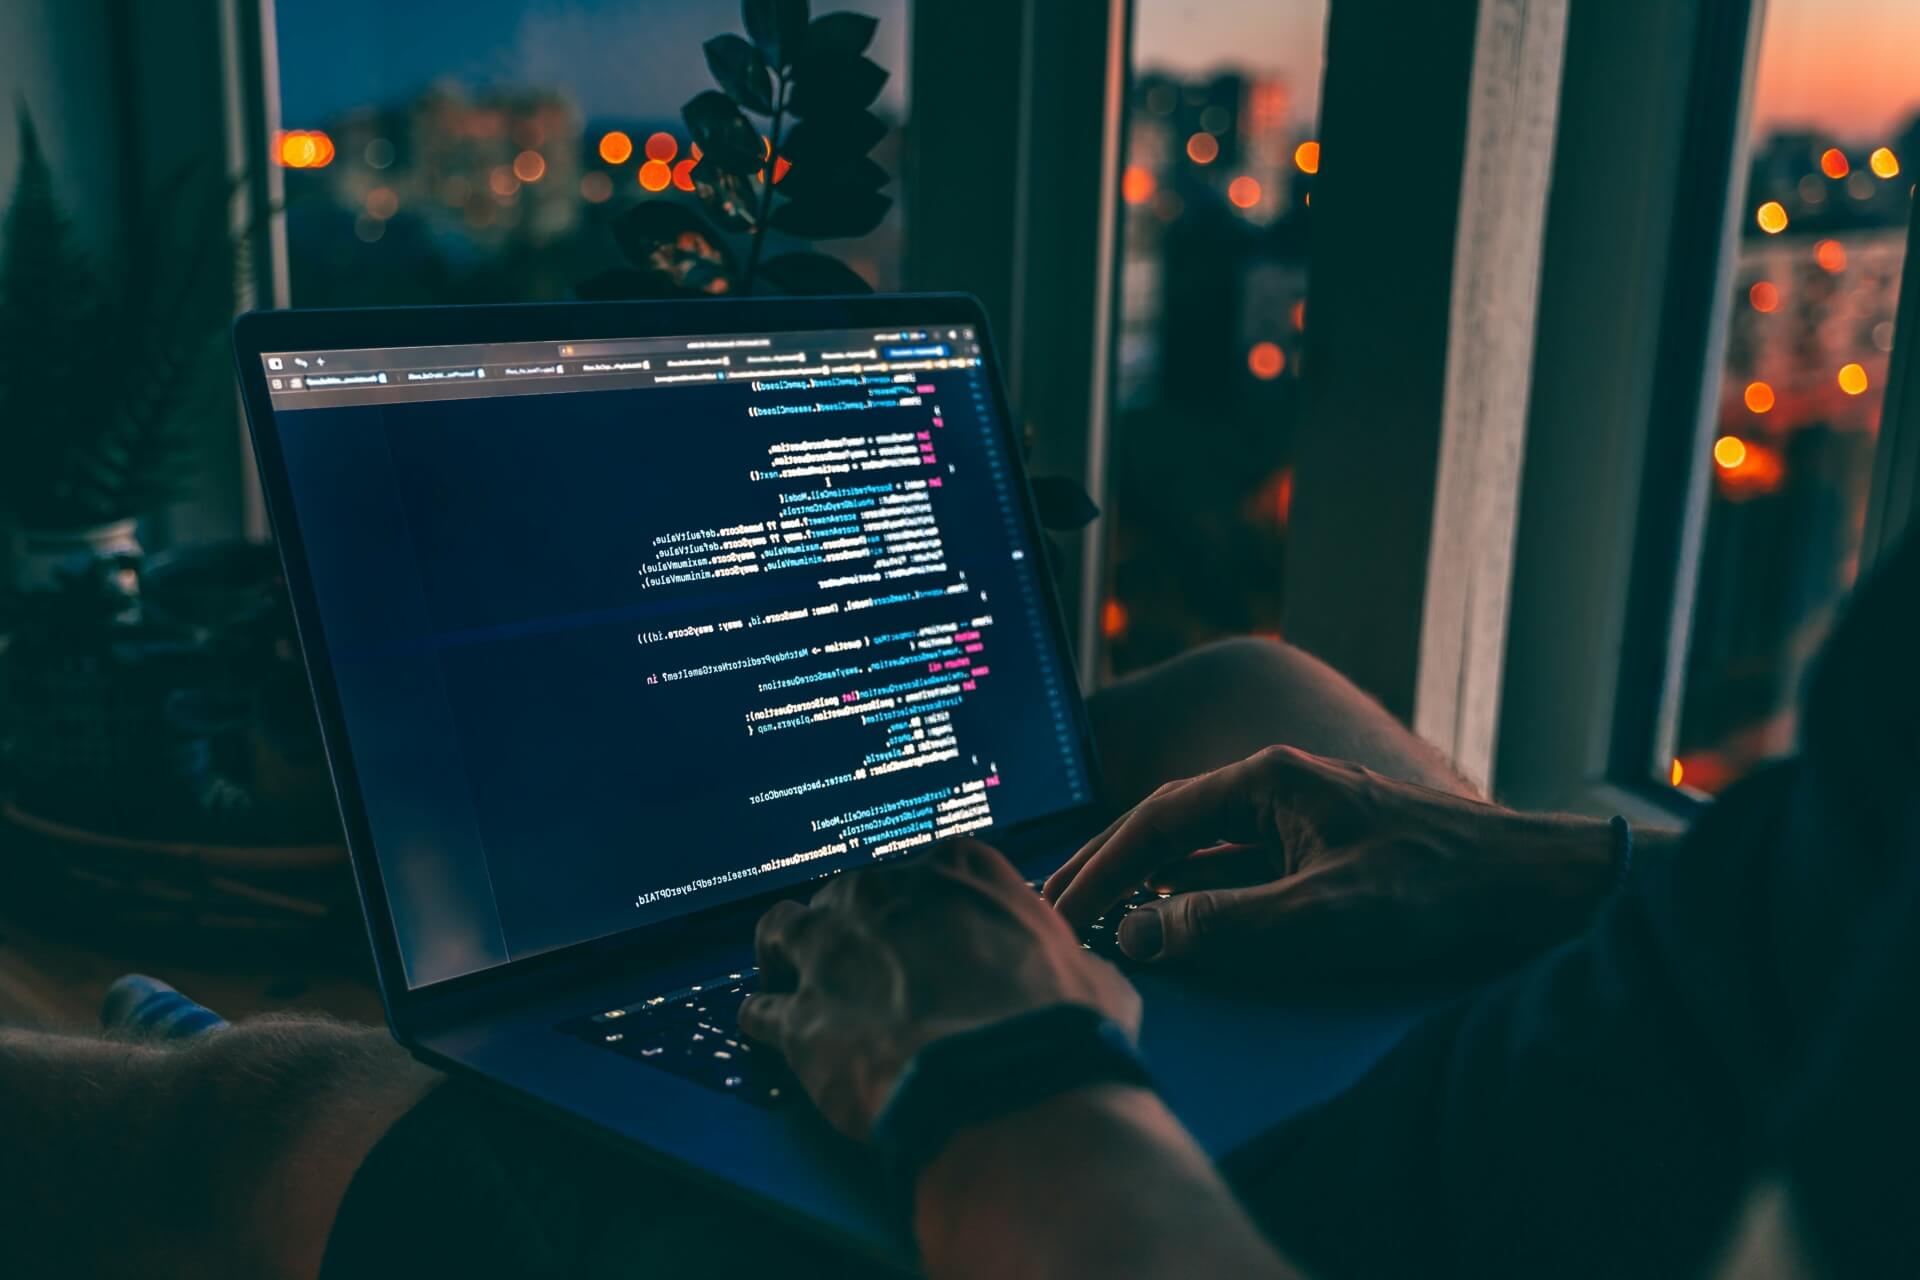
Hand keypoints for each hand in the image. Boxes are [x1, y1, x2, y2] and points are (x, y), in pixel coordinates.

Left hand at [739, 839, 1140, 1138]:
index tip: (925, 932)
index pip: (926, 872)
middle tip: (863, 966)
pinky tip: (768, 1034)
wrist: (1010, 1085)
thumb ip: (1067, 961)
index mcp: (959, 869)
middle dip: (854, 928)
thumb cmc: (1061, 1029)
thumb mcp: (1092, 977)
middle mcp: (887, 892)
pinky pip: (760, 1009)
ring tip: (788, 977)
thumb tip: (1081, 979)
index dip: (923, 908)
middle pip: (849, 895)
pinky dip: (764, 1021)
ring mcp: (834, 947)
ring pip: (784, 930)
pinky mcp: (800, 1014)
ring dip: (786, 954)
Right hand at [1042, 745, 1621, 978]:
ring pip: (1200, 850)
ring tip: (1095, 920)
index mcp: (1269, 780)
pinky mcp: (1318, 852)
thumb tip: (1136, 931)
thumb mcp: (1322, 913)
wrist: (1530, 886)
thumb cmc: (1434, 890)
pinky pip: (1236, 870)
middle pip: (1168, 828)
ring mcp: (1297, 819)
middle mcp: (1275, 788)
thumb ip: (1224, 923)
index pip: (1157, 819)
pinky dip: (1195, 897)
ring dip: (1148, 886)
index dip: (1101, 866)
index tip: (1061, 908)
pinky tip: (1170, 924)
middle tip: (1054, 911)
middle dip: (1109, 869)